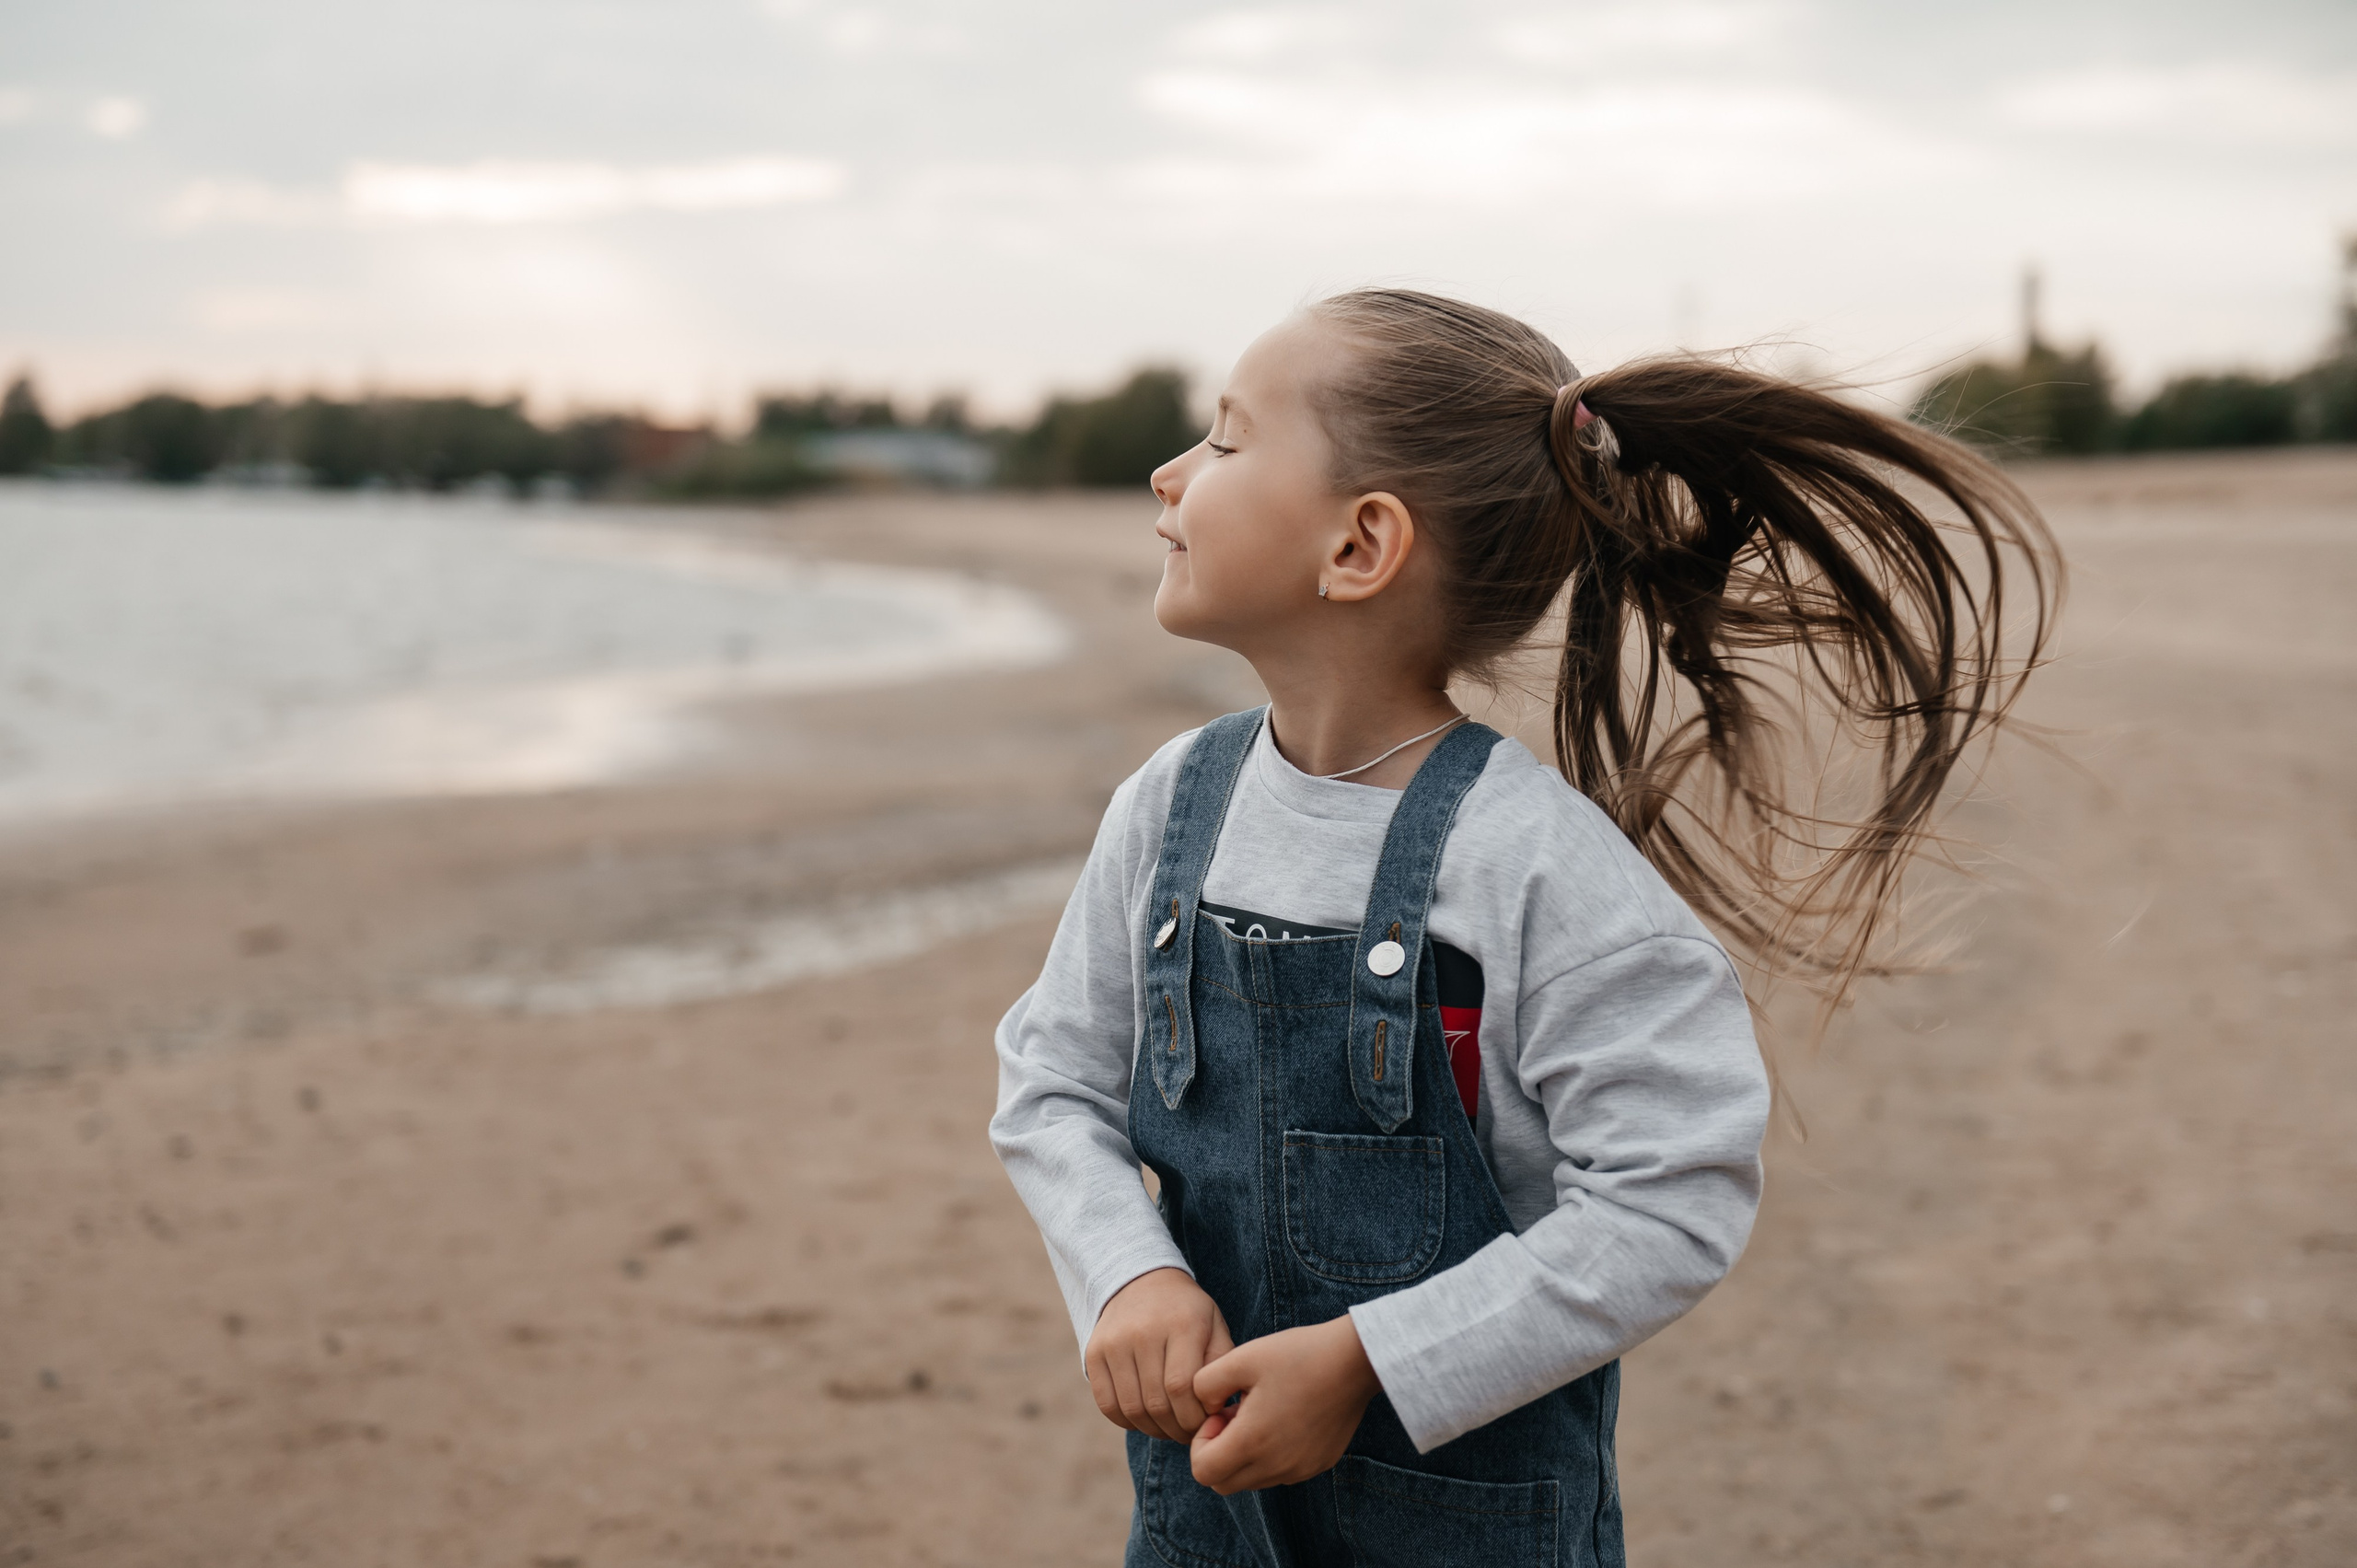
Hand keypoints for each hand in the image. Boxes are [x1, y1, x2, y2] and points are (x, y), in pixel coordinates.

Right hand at [1085, 1268, 1235, 1442]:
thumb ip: (1221, 1364)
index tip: (1205, 1424)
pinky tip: (1143, 1419)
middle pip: (1156, 1402)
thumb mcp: (1215, 1325)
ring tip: (1168, 1428)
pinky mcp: (1094, 1352)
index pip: (1182, 1387)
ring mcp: (1114, 1342)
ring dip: (1153, 1430)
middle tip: (1187, 1434)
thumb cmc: (1187, 1312)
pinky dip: (1126, 1422)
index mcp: (1181, 1324)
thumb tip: (1215, 1408)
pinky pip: (1107, 1404)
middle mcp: (1143, 1331)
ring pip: (1132, 1408)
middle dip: (1176, 1429)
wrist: (1142, 1280)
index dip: (1194, 1417)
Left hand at [1188, 1314, 1380, 1494]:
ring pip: (1252, 1480)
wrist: (1354, 1360)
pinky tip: (1282, 1417)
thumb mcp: (1241, 1357)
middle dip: (1218, 1452)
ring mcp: (1300, 1469)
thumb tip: (1204, 1408)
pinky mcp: (1318, 1464)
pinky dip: (1270, 1455)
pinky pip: (1280, 1472)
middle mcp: (1276, 1465)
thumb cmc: (1296, 1354)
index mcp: (1253, 1442)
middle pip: (1224, 1483)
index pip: (1203, 1472)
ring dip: (1244, 1454)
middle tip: (1234, 1414)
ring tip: (1259, 1412)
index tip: (1220, 1412)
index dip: (1200, 1442)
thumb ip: (1204, 1384)